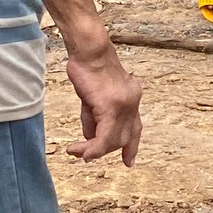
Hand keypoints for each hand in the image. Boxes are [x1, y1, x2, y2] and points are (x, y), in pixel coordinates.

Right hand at [64, 39, 142, 165]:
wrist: (88, 50)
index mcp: (132, 97)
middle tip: (83, 154)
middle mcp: (133, 102)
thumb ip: (94, 119)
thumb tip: (90, 140)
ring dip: (94, 150)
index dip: (131, 146)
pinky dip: (93, 147)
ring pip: (113, 139)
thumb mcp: (92, 98)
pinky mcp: (112, 106)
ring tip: (76, 151)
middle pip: (124, 137)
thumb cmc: (87, 68)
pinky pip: (104, 136)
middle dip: (104, 149)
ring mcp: (125, 104)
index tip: (128, 162)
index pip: (135, 128)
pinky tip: (80, 150)